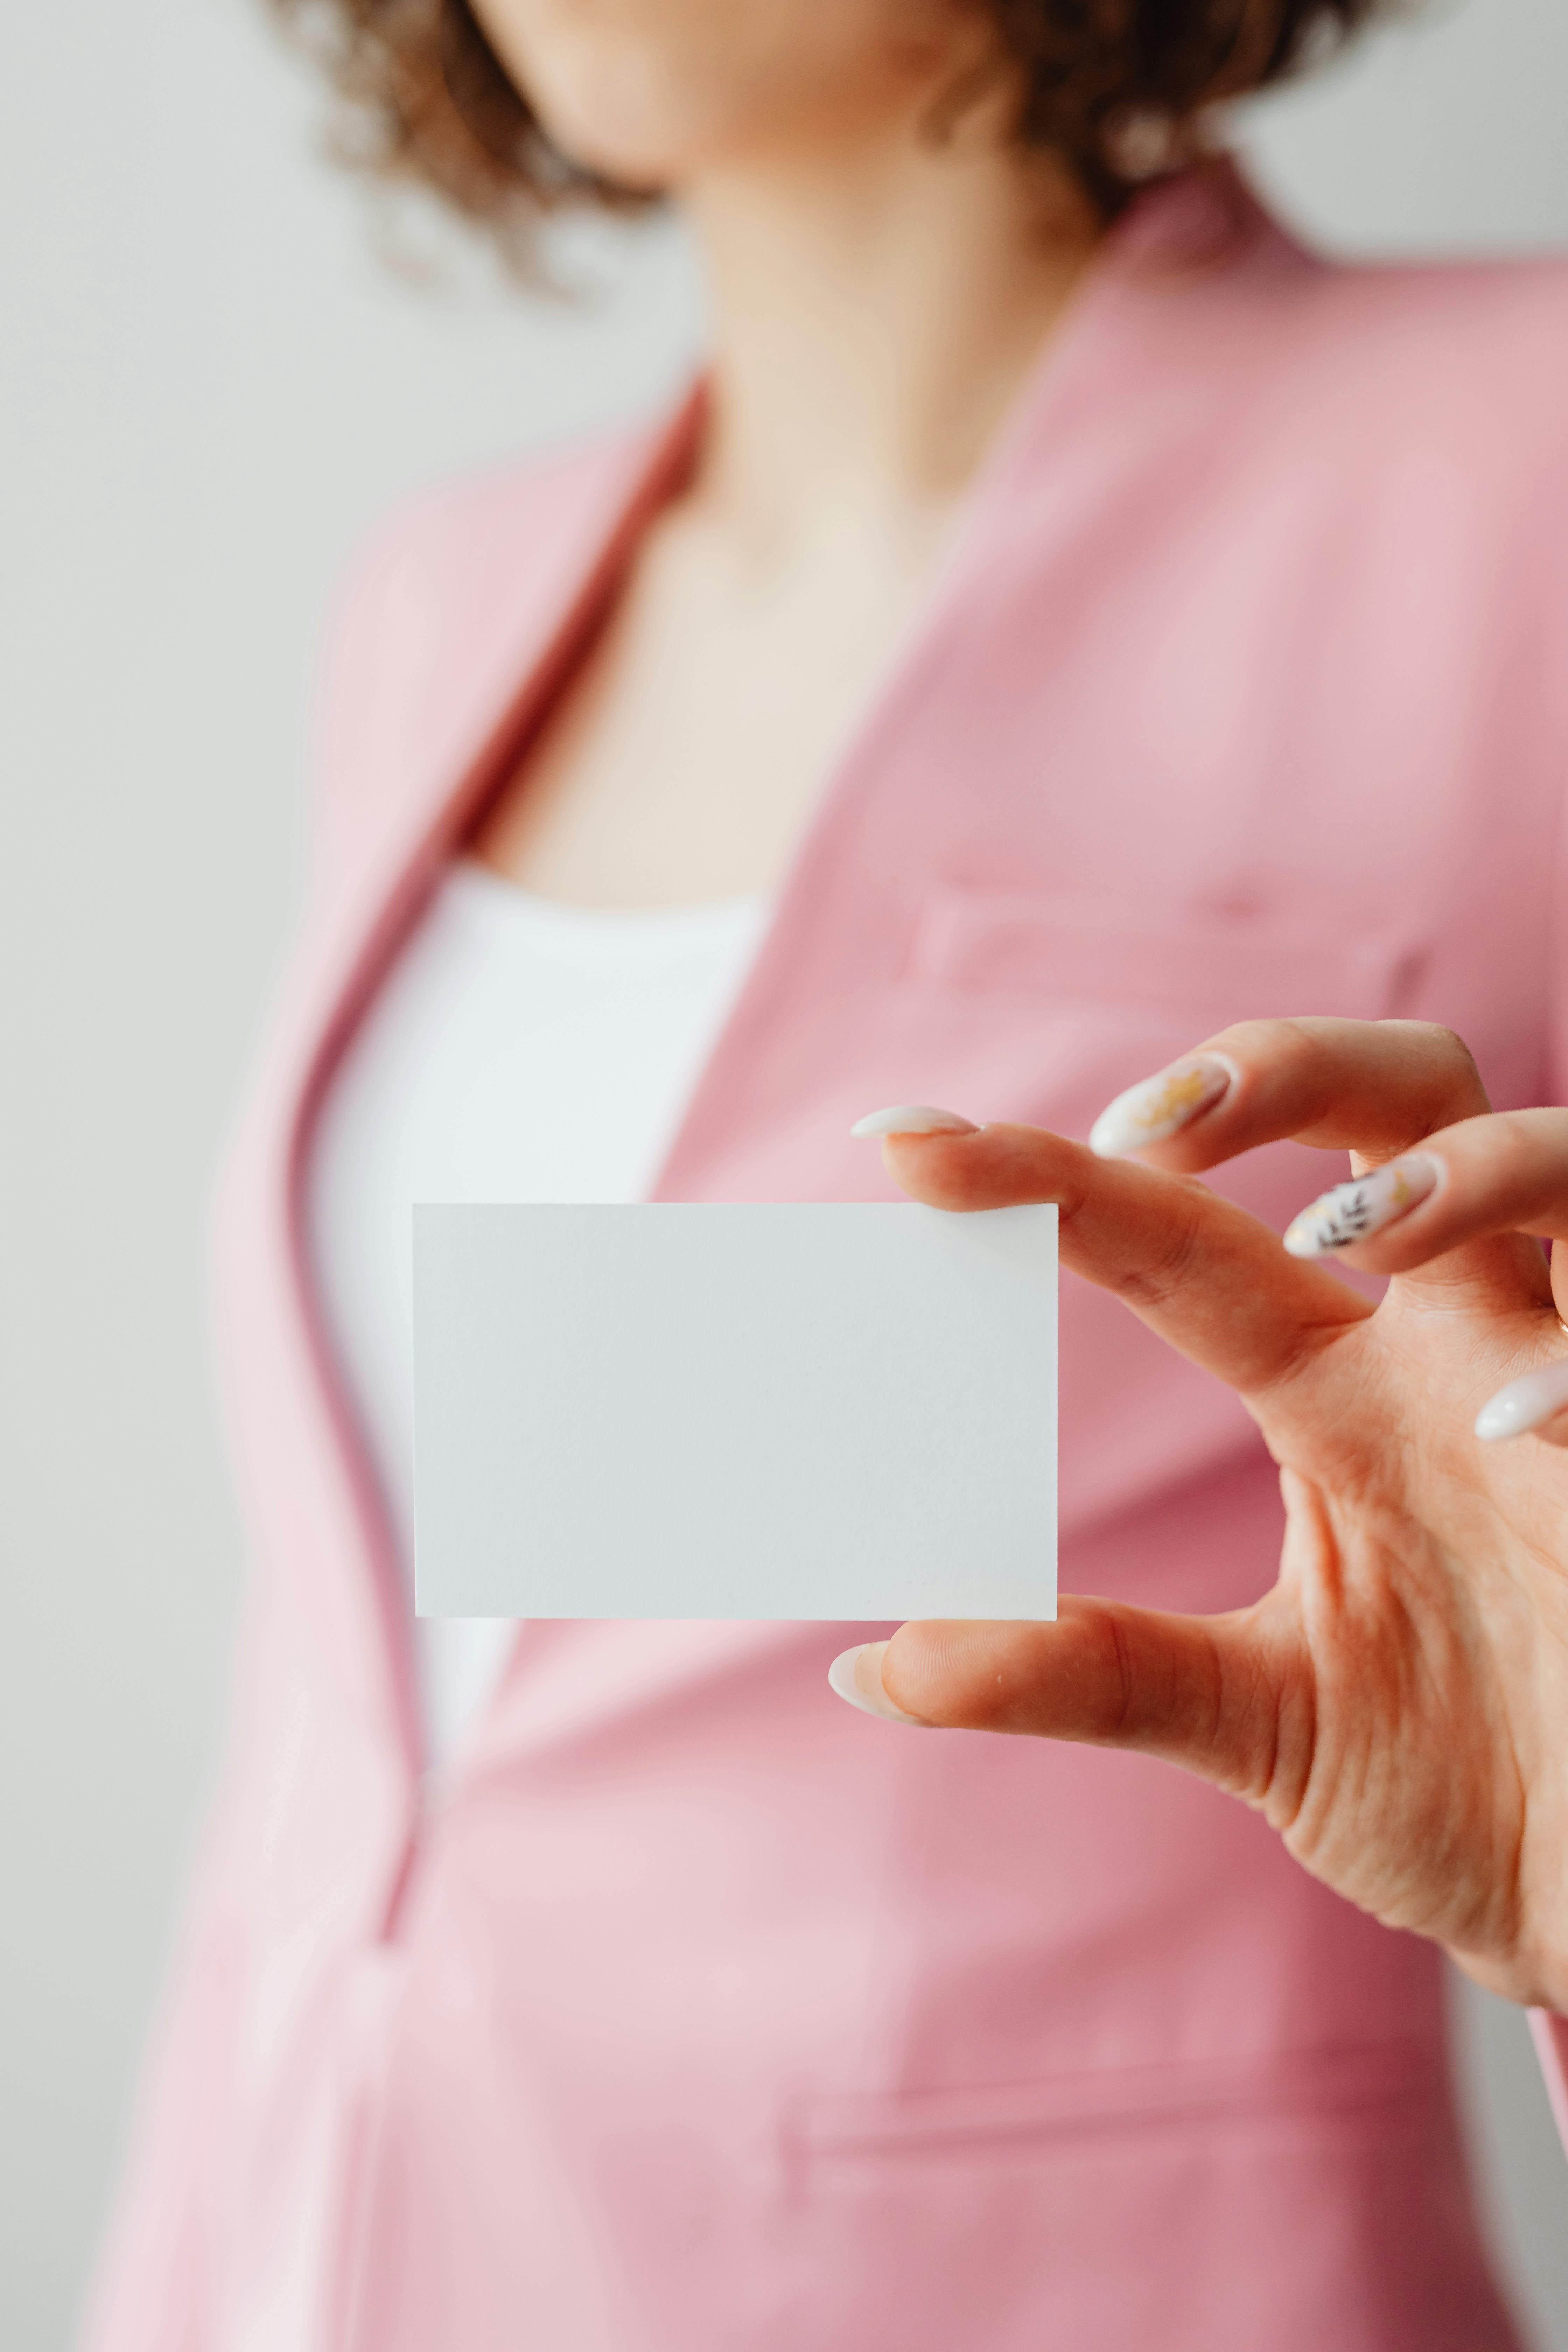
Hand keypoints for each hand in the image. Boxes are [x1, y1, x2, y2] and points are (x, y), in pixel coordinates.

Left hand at [839, 1020, 1567, 2012]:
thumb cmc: (1463, 1789)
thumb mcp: (1258, 1720)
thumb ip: (1087, 1671)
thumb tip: (873, 1662)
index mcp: (1341, 1389)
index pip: (1184, 1238)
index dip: (1052, 1178)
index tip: (903, 1144)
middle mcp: (1456, 1348)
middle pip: (1399, 1098)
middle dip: (1283, 1070)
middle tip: (1141, 1126)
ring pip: (1553, 1166)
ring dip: (1457, 1168)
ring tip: (1347, 1230)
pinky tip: (1518, 1417)